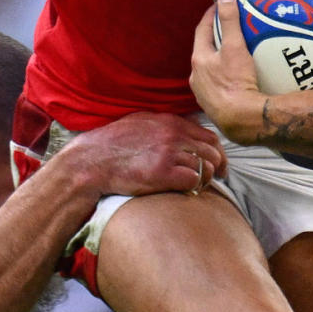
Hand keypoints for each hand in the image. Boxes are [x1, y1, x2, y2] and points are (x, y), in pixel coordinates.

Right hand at [64, 113, 227, 197]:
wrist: (92, 161)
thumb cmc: (113, 145)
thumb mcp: (140, 122)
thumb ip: (164, 125)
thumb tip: (185, 130)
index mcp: (169, 122)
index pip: (209, 136)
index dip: (218, 151)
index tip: (219, 163)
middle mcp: (172, 135)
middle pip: (213, 152)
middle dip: (218, 167)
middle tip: (218, 179)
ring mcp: (168, 153)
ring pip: (207, 167)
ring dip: (206, 179)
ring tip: (198, 186)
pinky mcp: (163, 173)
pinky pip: (195, 180)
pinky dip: (194, 187)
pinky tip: (185, 190)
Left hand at [189, 0, 263, 143]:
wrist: (241, 121)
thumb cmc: (236, 83)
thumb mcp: (234, 48)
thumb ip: (229, 21)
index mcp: (198, 59)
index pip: (202, 30)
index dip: (210, 16)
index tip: (219, 6)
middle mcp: (196, 76)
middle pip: (204, 51)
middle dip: (214, 39)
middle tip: (228, 28)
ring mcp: (203, 93)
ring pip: (209, 70)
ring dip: (219, 60)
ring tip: (234, 54)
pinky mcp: (213, 107)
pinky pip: (217, 86)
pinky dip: (224, 78)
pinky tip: (237, 80)